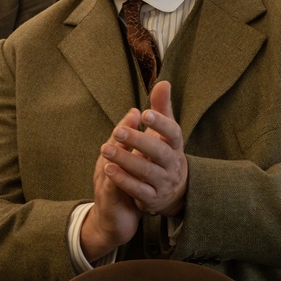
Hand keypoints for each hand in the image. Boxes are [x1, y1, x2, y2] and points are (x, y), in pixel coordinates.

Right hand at [80, 112, 143, 262]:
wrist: (113, 222)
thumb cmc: (125, 190)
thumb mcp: (132, 167)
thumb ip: (139, 146)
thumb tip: (146, 122)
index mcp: (115, 156)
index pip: (120, 135)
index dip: (128, 122)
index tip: (139, 109)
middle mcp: (108, 165)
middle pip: (114, 143)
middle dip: (124, 129)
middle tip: (134, 115)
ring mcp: (105, 181)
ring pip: (110, 162)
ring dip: (118, 149)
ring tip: (123, 137)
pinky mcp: (108, 199)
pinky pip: (112, 186)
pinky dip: (116, 177)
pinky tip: (117, 169)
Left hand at [99, 81, 187, 216]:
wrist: (173, 193)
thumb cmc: (164, 153)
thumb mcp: (164, 133)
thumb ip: (162, 108)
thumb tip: (163, 82)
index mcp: (175, 146)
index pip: (173, 133)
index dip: (161, 123)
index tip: (145, 113)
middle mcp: (172, 164)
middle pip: (158, 152)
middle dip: (138, 141)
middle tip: (117, 131)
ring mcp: (163, 182)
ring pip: (146, 171)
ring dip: (125, 160)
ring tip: (105, 149)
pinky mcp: (152, 198)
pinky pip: (138, 190)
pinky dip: (123, 180)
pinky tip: (108, 168)